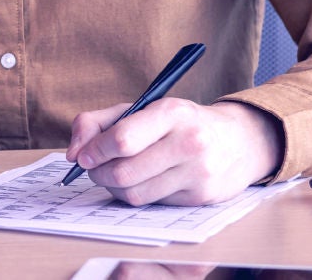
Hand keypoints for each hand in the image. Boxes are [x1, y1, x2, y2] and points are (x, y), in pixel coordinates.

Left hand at [65, 99, 282, 205]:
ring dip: (113, 187)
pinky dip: (137, 194)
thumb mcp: (143, 108)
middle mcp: (189, 143)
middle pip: (124, 172)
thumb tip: (74, 152)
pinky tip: (141, 181)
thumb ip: (98, 122)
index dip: (94, 151)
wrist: (237, 140)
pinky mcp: (200, 197)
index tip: (82, 156)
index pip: (122, 140)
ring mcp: (197, 173)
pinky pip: (152, 203)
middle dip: (98, 173)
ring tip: (113, 174)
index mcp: (172, 113)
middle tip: (92, 168)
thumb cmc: (180, 122)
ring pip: (134, 193)